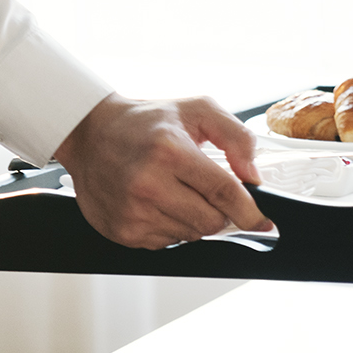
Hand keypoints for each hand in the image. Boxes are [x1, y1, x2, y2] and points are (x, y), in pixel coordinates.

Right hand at [51, 94, 273, 249]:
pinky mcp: (123, 231)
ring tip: (173, 191)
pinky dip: (170, 226)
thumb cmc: (145, 122)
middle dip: (219, 211)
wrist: (89, 133)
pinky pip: (167, 243)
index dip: (250, 211)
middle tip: (205, 191)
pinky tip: (155, 202)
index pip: (224, 191)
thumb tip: (253, 175)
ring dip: (193, 219)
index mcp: (170, 150)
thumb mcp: (196, 109)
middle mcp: (148, 183)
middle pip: (211, 221)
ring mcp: (133, 211)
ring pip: (191, 235)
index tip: (264, 220)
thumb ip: (234, 136)